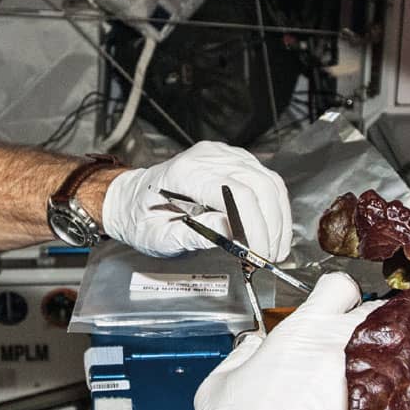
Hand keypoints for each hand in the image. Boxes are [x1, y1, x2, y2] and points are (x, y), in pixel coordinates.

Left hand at [101, 142, 290, 258]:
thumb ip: (193, 235)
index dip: (255, 226)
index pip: (236, 194)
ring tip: (275, 247)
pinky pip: (265, 179)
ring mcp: (223, 154)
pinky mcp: (233, 158)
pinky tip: (272, 229)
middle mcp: (207, 157)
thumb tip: (230, 234)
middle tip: (270, 256)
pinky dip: (274, 206)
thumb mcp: (159, 237)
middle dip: (271, 225)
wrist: (132, 199)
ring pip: (268, 181)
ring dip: (278, 217)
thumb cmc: (142, 218)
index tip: (260, 253)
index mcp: (186, 173)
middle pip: (258, 186)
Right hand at [171, 273, 379, 409]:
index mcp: (302, 333)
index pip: (339, 286)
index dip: (335, 295)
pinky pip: (397, 409)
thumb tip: (256, 348)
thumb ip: (247, 354)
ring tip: (368, 384)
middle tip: (354, 346)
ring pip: (397, 360)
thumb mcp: (223, 380)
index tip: (333, 307)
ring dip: (386, 368)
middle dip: (371, 326)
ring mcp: (365, 392)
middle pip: (380, 315)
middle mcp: (340, 355)